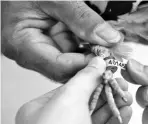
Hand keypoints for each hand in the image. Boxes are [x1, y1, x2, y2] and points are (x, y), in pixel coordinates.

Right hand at [1, 1, 122, 81]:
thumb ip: (82, 19)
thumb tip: (109, 38)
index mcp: (22, 44)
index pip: (59, 67)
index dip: (85, 65)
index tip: (108, 57)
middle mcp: (31, 52)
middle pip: (67, 68)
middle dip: (91, 59)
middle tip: (112, 49)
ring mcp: (42, 48)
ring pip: (73, 60)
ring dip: (92, 51)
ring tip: (107, 41)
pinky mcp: (52, 42)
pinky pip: (73, 49)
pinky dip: (87, 43)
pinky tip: (97, 37)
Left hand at [15, 57, 131, 123]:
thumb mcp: (69, 99)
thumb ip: (86, 78)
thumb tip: (97, 61)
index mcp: (42, 110)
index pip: (71, 88)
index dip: (91, 79)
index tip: (108, 71)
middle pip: (86, 103)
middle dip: (107, 92)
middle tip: (122, 84)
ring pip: (97, 119)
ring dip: (114, 106)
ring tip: (129, 96)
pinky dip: (115, 122)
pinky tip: (126, 112)